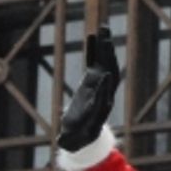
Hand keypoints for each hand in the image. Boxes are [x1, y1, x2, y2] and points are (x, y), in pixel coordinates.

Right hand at [58, 27, 120, 151]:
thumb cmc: (76, 137)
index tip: (105, 76)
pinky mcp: (93, 79)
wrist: (82, 132)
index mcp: (100, 109)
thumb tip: (62, 141)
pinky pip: (95, 61)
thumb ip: (68, 139)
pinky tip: (92, 35)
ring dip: (104, 46)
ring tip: (104, 28)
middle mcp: (103, 93)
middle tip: (107, 40)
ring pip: (104, 63)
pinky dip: (94, 49)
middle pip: (109, 73)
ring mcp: (99, 84)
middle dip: (108, 57)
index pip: (104, 97)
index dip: (104, 88)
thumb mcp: (71, 140)